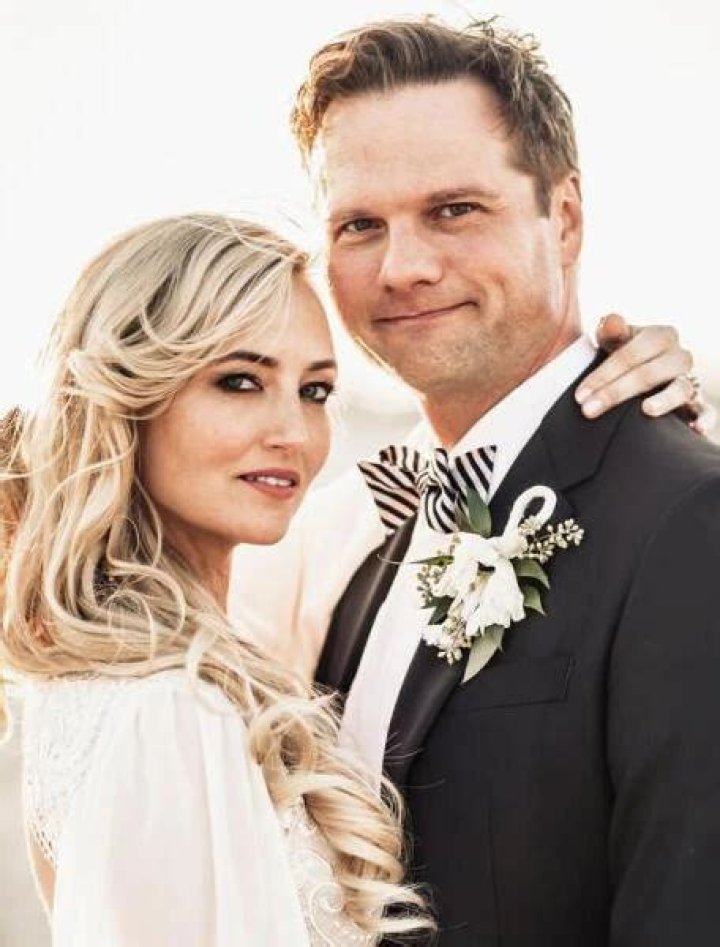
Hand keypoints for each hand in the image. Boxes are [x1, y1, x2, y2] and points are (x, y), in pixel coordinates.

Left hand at [575, 314, 714, 432]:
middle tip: (589, 410)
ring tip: (646, 410)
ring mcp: (690, 379)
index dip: (603, 374)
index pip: (630, 354)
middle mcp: (679, 356)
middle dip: (616, 392)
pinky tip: (696, 429)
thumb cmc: (626, 356)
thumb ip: (611, 331)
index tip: (580, 395)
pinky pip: (707, 409)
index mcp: (660, 336)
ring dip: (664, 401)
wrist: (645, 371)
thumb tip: (609, 321)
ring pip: (681, 389)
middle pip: (650, 373)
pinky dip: (705, 418)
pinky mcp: (698, 402)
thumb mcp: (616, 341)